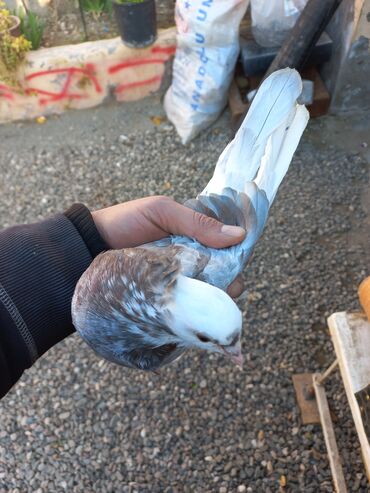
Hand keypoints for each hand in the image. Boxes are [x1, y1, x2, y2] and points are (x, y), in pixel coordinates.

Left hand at [92, 196, 244, 296]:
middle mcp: (192, 259)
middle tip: (224, 287)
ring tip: (209, 302)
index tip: (239, 263)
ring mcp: (180, 280)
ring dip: (215, 298)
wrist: (90, 247)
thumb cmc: (126, 222)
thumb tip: (239, 235)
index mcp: (195, 235)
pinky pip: (190, 305)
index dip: (238, 254)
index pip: (228, 246)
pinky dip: (198, 309)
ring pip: (210, 293)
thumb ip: (198, 222)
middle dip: (230, 281)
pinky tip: (200, 315)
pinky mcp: (169, 298)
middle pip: (225, 273)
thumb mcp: (162, 212)